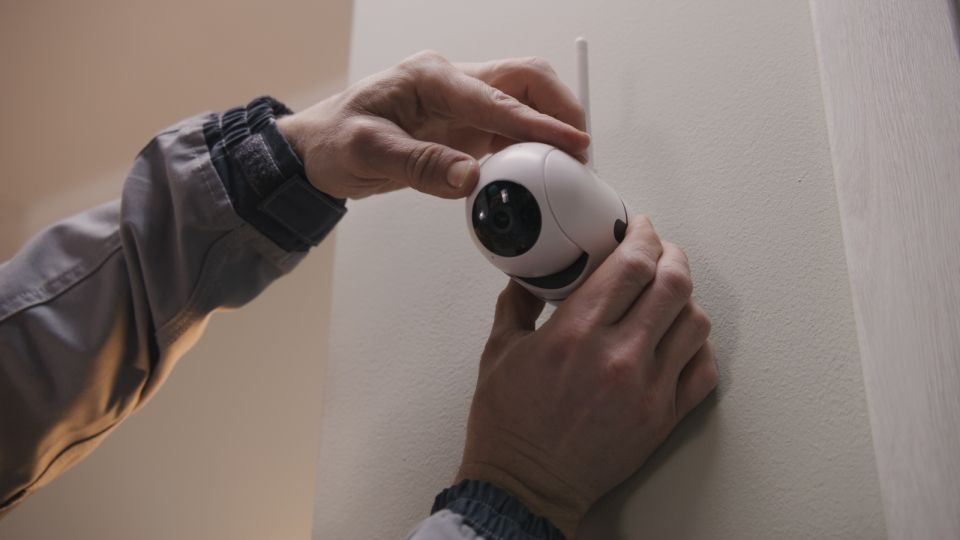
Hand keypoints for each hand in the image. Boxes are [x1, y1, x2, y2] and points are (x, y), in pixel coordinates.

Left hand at [277, 51, 589, 199]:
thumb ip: (419, 165)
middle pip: (524, 80)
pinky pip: (509, 129)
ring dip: (549, 128)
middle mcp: (451, 82)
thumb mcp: (367, 153)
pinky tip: (536, 172)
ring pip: (523, 101)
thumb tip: (469, 178)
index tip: (572, 143)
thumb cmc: (334, 140)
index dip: (538, 123)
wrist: (319, 149)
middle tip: (581, 149)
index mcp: (429, 77)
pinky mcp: (464, 126)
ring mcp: (460, 103)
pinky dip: (530, 147)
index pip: (496, 98)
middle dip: (560, 107)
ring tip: (566, 167)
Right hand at [457, 216, 717, 537]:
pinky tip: (679, 339)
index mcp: (575, 333)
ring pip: (696, 323)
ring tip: (669, 295)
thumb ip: (516, 305)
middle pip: (673, 284)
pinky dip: (698, 346)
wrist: (525, 486)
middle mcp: (618, 357)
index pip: (632, 265)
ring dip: (686, 299)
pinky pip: (703, 370)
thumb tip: (529, 278)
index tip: (640, 228)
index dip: (643, 236)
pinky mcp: (663, 418)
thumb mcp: (498, 352)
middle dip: (671, 256)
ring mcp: (647, 389)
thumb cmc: (508, 426)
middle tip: (660, 251)